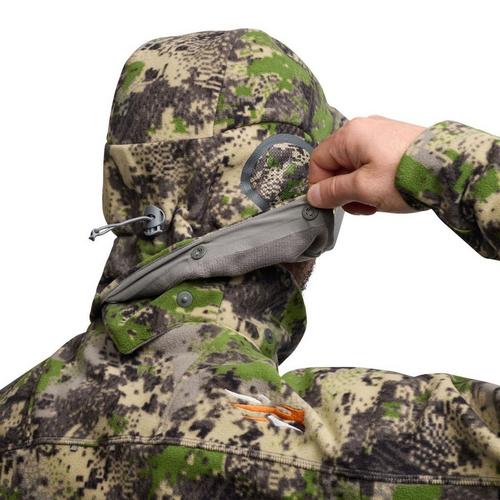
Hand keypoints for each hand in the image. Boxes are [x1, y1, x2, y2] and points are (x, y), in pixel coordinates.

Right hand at [307, 115, 425, 214]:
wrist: (451, 169)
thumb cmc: (405, 176)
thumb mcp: (362, 189)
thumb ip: (333, 192)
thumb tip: (314, 196)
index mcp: (350, 135)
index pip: (318, 160)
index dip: (320, 185)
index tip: (331, 203)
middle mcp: (364, 129)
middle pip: (337, 164)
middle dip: (343, 190)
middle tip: (358, 207)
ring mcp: (381, 135)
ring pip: (355, 166)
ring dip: (358, 189)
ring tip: (375, 203)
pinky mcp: (395, 143)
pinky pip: (372, 164)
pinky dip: (373, 181)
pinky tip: (385, 194)